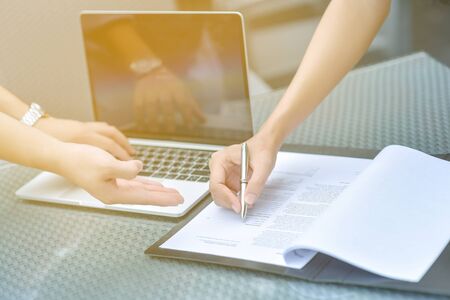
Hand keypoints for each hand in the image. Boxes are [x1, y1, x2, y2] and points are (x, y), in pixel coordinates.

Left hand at [36, 118, 133, 159]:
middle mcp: (88, 131)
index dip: (122, 155)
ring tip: (127, 146)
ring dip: (120, 138)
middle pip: (113, 137)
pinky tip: (113, 138)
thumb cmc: (50, 142)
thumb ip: (86, 160)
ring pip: (109, 130)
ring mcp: (86, 126)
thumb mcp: (69, 155)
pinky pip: (102, 127)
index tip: (128, 163)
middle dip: (125, 146)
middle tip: (133, 155)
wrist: (36, 127)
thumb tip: (100, 167)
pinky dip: (111, 133)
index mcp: (85, 139)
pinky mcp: (82, 124)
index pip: (110, 146)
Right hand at [59, 143, 182, 204]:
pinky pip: (134, 183)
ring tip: (171, 192)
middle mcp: (115, 193)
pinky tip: (153, 184)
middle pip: (145, 196)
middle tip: (180, 197)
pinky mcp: (112, 179)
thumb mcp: (105, 164)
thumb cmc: (80, 161)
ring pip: (141, 190)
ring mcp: (113, 187)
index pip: (145, 198)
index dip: (163, 199)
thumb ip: (125, 169)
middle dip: (163, 197)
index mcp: (114, 194)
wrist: (63, 157)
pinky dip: (145, 183)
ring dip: (156, 191)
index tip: (177, 200)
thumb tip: (140, 168)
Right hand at [133, 67, 204, 131]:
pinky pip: (138, 106)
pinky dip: (139, 117)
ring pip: (151, 106)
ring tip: (155, 130)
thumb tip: (203, 121)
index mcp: (177, 89)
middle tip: (171, 130)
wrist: (152, 70)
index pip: (183, 103)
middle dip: (169, 118)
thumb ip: (193, 107)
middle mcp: (164, 90)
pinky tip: (141, 126)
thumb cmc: (172, 85)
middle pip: (166, 104)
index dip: (187, 115)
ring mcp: (150, 91)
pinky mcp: (139, 93)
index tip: (189, 127)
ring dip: (152, 119)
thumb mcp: (184, 92)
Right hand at [209, 134, 278, 212]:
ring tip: (246, 204)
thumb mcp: (263, 166)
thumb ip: (256, 184)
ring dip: (232, 202)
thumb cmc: (262, 149)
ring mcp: (223, 175)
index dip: (226, 197)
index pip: (216, 183)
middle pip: (216, 191)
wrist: (266, 146)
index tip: (238, 206)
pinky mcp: (229, 181)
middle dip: (229, 201)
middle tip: (242, 208)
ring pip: (221, 195)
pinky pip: (228, 194)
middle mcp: (218, 167)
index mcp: (221, 160)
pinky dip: (236, 200)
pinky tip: (246, 200)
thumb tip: (248, 200)